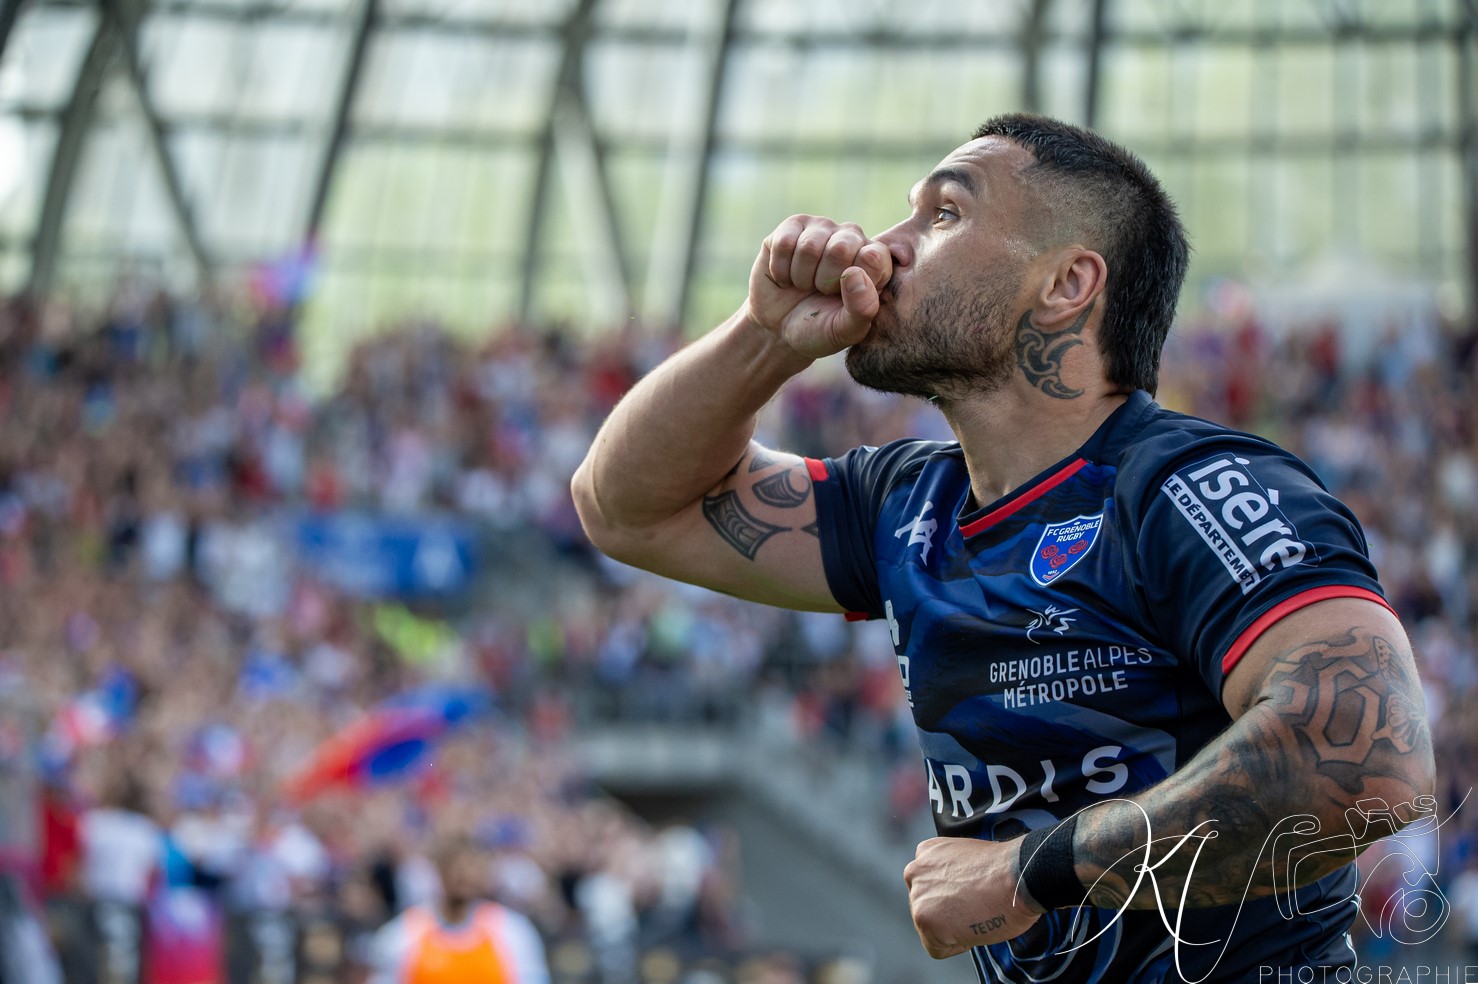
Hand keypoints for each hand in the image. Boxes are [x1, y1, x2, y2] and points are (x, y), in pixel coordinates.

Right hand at [745, 215, 892, 359]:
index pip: (873, 256)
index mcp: (875, 261)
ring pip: (809, 246)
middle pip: (840, 247)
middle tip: (820, 292)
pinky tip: (786, 276)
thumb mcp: (845, 331)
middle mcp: (851, 238)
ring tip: (803, 285)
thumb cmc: (819, 329)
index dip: (852, 283)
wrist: (778, 329)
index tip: (842, 299)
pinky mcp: (791, 228)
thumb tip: (855, 273)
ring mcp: (821, 229)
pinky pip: (784, 242)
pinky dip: (780, 270)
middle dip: (824, 280)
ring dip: (801, 277)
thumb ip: (862, 308)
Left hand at [904, 836, 1043, 958]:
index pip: (930, 888)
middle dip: (948, 913)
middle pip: (927, 907)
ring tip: (977, 914)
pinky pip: (938, 948)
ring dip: (953, 929)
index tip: (972, 896)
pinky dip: (958, 945)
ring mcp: (918, 896)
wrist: (1019, 876)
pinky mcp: (925, 920)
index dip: (954, 898)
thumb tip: (953, 893)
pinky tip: (974, 926)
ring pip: (931, 929)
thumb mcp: (967, 859)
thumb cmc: (1005, 870)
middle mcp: (915, 871)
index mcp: (926, 852)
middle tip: (976, 908)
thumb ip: (950, 873)